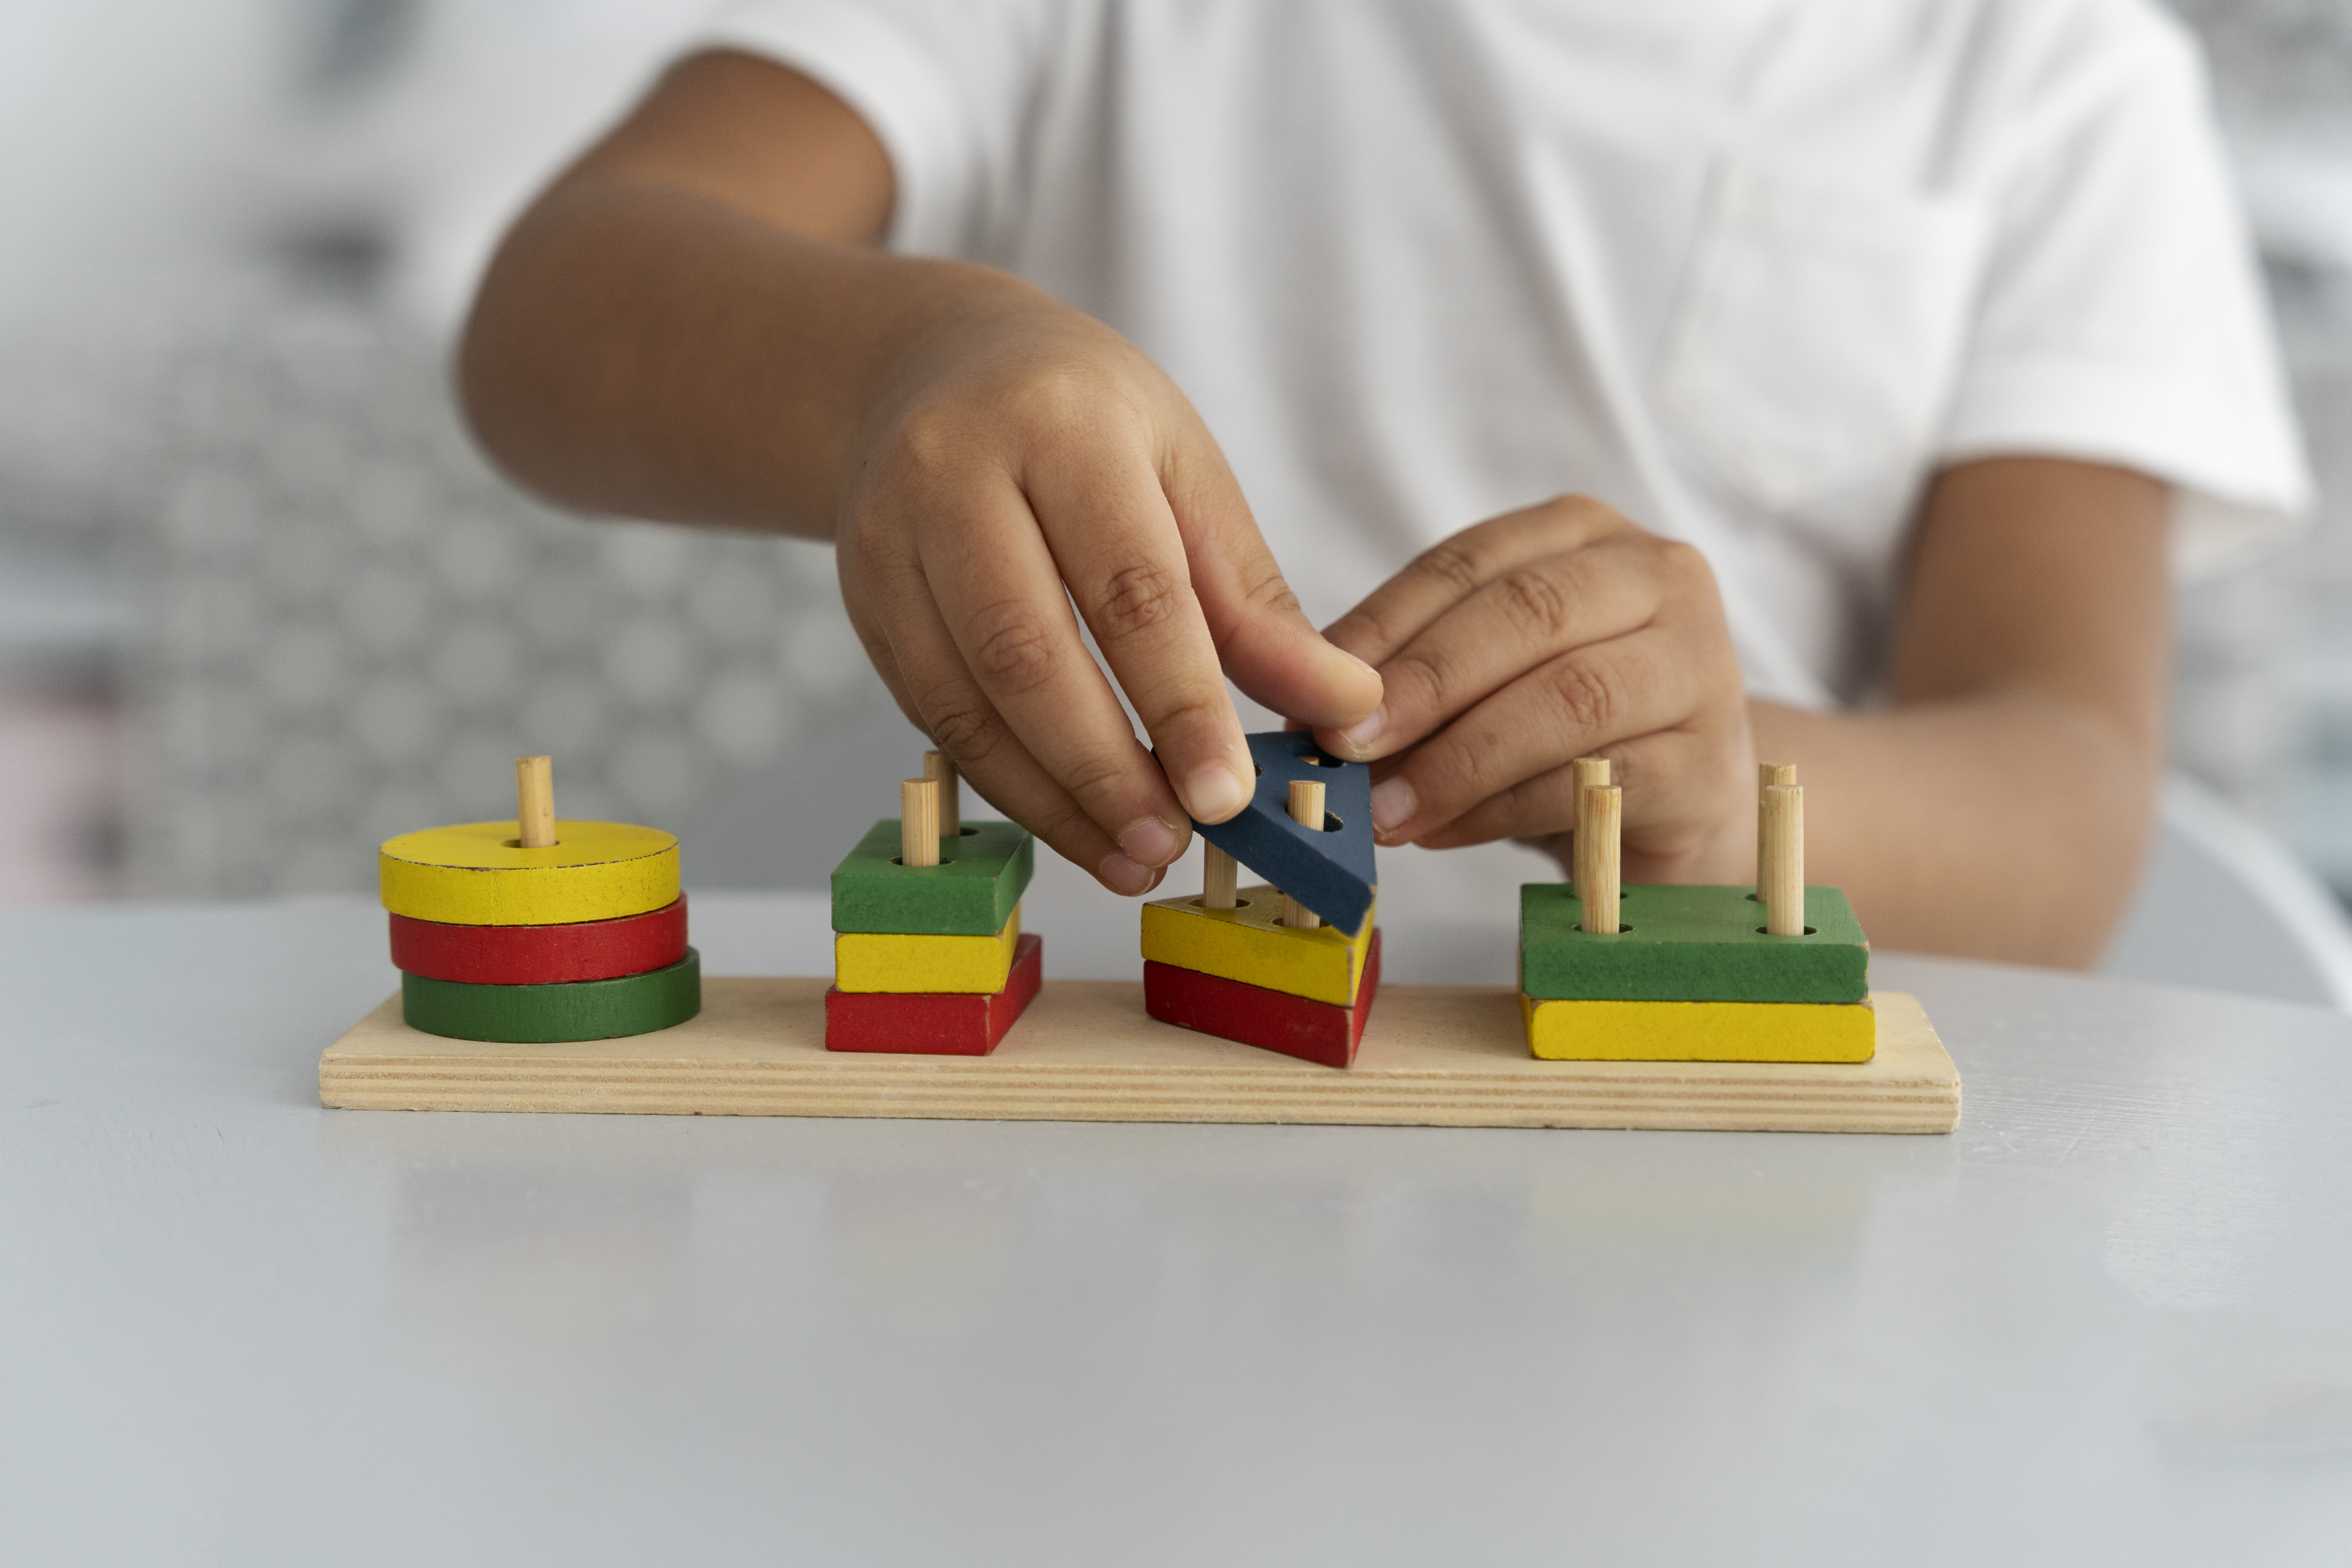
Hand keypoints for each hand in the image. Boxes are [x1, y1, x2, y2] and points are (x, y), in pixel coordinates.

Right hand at [836, 285, 1381, 893]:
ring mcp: (888, 542)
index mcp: (1060, 426)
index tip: (1228, 794)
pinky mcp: (864, 603)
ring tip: (1132, 855)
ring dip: (1053, 798)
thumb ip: (1253, 603)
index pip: (1126, 586)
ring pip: (966, 703)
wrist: (936, 367)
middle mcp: (952, 474)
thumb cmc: (1084, 421)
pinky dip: (1008, 783)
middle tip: (1173, 844)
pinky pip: (934, 717)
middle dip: (1106, 768)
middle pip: (1028, 654)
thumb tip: (1345, 709)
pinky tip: (1072, 821)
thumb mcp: (1185, 475)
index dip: (1180, 702)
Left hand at [1311, 496, 1752, 882]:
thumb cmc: (1562, 729)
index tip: (1311, 686)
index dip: (1384, 625)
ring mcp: (1700, 665)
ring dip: (1459, 759)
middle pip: (1526, 616)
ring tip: (1385, 809)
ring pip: (1567, 699)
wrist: (1678, 804)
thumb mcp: (1484, 679)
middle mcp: (1657, 576)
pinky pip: (1598, 780)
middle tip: (1344, 747)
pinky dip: (1506, 810)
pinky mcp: (1709, 762)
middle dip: (1423, 685)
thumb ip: (1415, 675)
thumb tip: (1308, 710)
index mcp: (1585, 534)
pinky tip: (1443, 831)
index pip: (1468, 563)